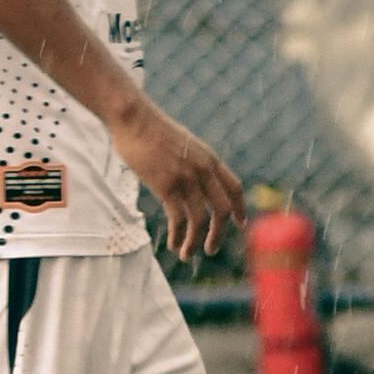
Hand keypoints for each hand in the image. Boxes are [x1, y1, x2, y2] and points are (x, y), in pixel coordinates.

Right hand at [108, 96, 244, 260]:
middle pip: (222, 210)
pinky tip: (174, 245)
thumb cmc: (151, 129)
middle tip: (211, 248)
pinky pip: (178, 219)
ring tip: (188, 255)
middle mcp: (203, 170)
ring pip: (199, 220)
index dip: (240, 209)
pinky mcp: (166, 185)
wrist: (133, 118)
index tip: (240, 224)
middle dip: (218, 233)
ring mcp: (186, 178)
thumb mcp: (182, 144)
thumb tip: (190, 180)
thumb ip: (191, 162)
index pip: (234, 188)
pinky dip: (178, 236)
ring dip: (195, 241)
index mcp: (210, 158)